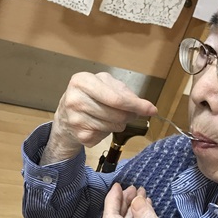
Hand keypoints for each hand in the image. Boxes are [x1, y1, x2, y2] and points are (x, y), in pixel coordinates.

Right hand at [41, 72, 156, 164]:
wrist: (66, 115)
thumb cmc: (91, 97)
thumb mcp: (106, 86)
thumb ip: (127, 94)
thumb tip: (149, 108)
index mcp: (83, 81)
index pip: (116, 98)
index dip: (136, 105)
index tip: (151, 110)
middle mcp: (75, 99)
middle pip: (117, 114)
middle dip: (128, 116)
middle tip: (126, 114)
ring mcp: (75, 119)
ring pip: (113, 126)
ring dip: (118, 124)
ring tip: (109, 118)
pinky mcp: (80, 135)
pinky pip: (105, 136)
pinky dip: (107, 132)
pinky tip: (99, 125)